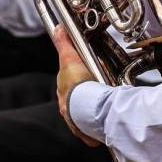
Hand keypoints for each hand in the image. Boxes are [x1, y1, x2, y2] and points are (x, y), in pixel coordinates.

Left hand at [53, 24, 99, 145]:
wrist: (88, 106)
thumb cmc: (78, 84)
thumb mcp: (69, 58)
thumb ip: (63, 44)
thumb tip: (58, 28)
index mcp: (63, 96)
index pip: (68, 88)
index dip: (78, 81)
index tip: (87, 77)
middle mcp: (68, 110)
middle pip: (77, 103)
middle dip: (85, 99)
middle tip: (99, 92)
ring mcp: (77, 122)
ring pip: (84, 118)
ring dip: (92, 115)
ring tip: (103, 110)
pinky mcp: (88, 132)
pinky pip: (92, 133)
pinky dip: (97, 131)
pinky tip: (103, 129)